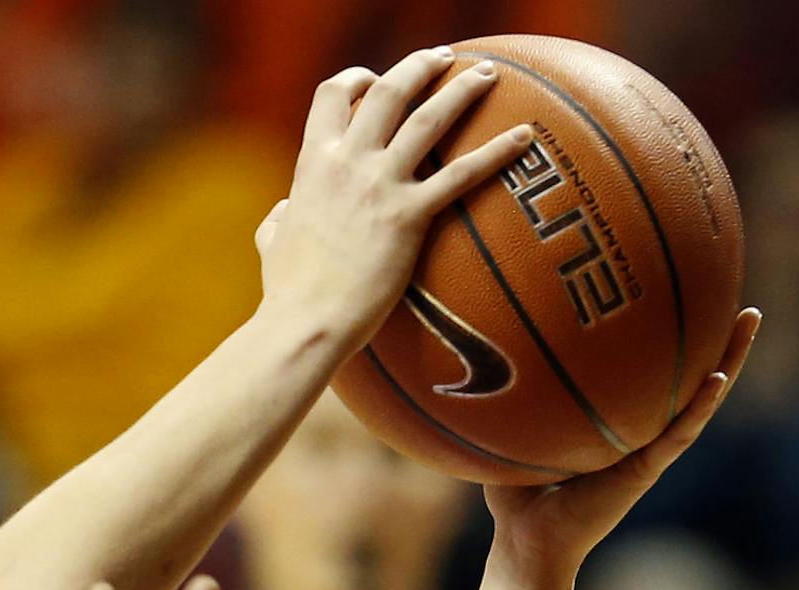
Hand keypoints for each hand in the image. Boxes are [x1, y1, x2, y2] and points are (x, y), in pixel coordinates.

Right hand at [258, 47, 534, 347]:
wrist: (306, 320)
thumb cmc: (287, 288)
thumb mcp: (272, 240)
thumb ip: (280, 216)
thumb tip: (283, 211)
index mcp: (313, 163)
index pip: (333, 94)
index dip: (357, 78)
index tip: (374, 80)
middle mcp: (348, 163)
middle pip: (389, 91)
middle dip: (420, 66)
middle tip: (445, 59)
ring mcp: (380, 186)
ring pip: (428, 118)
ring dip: (462, 88)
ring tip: (488, 73)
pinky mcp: (410, 216)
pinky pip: (463, 175)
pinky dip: (497, 151)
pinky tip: (526, 136)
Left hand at [485, 308, 760, 581]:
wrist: (526, 543)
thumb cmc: (515, 495)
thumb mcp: (510, 432)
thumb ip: (505, 398)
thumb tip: (474, 348)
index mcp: (613, 421)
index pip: (647, 372)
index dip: (668, 337)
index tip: (684, 293)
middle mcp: (638, 431)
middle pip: (685, 375)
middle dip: (714, 335)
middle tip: (738, 292)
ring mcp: (647, 450)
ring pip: (698, 398)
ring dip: (729, 360)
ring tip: (750, 319)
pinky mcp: (644, 471)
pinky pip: (677, 434)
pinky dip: (700, 407)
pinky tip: (718, 377)